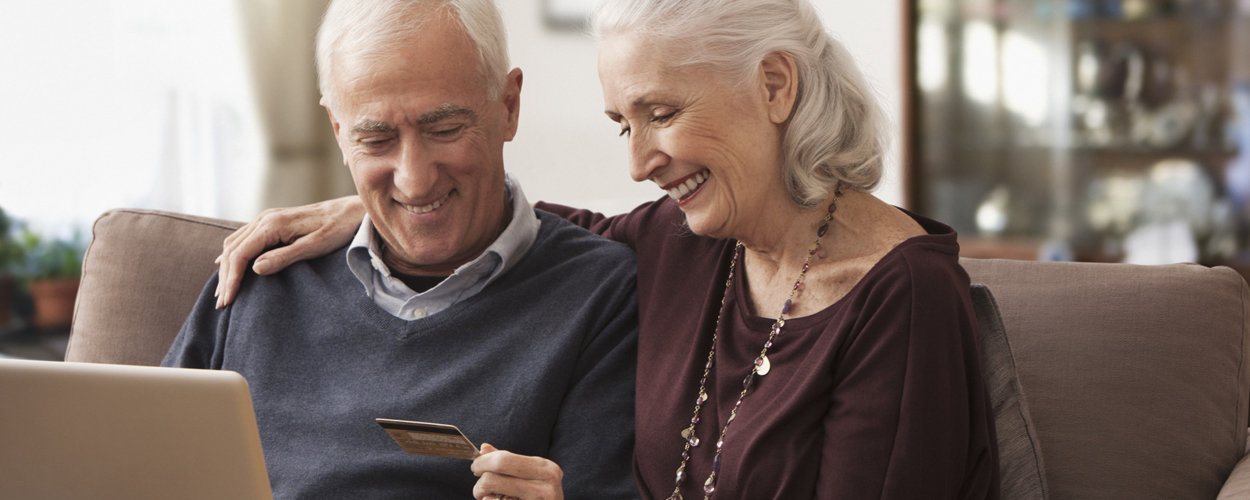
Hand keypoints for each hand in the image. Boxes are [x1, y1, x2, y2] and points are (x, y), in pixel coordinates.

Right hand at [214, 195, 364, 307]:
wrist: (351, 211)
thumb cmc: (337, 229)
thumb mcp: (313, 247)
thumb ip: (284, 257)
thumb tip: (255, 269)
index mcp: (272, 224)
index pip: (240, 254)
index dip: (231, 279)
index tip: (228, 300)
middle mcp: (265, 219)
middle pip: (233, 250)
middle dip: (225, 277)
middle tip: (222, 303)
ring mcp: (267, 219)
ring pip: (235, 243)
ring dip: (227, 268)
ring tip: (223, 291)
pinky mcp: (273, 222)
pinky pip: (243, 238)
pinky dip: (233, 255)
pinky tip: (227, 266)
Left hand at [472, 444, 563, 499]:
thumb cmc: (541, 495)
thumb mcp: (532, 475)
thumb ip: (509, 462)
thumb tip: (484, 449)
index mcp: (546, 469)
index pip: (503, 460)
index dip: (483, 462)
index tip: (476, 466)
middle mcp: (544, 488)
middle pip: (492, 479)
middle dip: (480, 481)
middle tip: (479, 486)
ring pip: (490, 498)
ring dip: (484, 497)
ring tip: (491, 497)